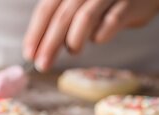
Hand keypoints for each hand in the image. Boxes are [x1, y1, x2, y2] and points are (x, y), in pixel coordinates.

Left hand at [24, 0, 158, 70]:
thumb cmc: (107, 3)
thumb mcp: (80, 5)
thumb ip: (60, 21)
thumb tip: (37, 50)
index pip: (46, 7)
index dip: (36, 32)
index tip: (29, 54)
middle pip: (62, 15)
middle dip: (49, 43)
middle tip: (42, 64)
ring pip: (85, 17)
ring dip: (74, 40)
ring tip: (73, 50)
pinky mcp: (129, 2)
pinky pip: (111, 21)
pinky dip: (101, 35)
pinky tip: (98, 39)